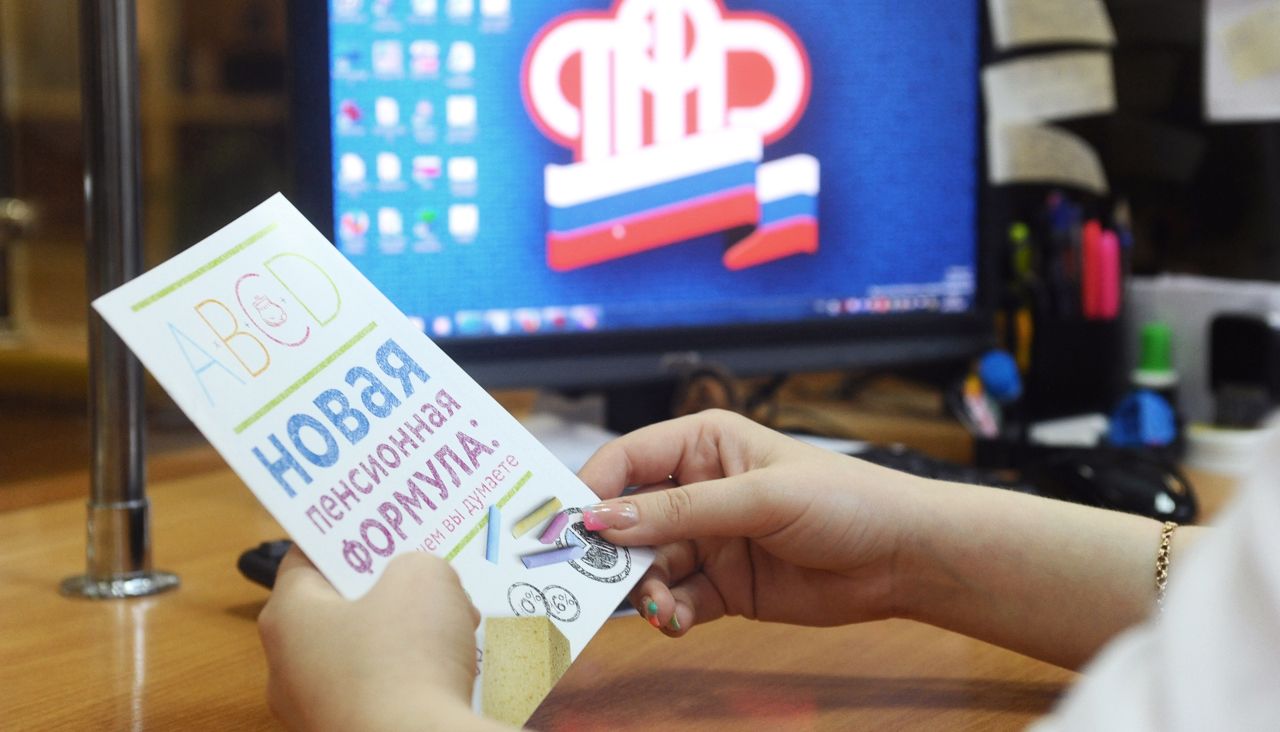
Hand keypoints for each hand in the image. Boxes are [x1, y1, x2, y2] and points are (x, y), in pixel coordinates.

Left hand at [258, 548, 494, 730]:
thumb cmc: (405, 659)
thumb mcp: (423, 577)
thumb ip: (417, 563)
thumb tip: (420, 582)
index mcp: (287, 616)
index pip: (306, 558)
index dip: (347, 537)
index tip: (380, 525)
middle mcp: (286, 666)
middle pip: (338, 608)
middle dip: (386, 588)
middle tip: (425, 572)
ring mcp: (315, 709)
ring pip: (362, 653)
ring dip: (404, 635)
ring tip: (452, 622)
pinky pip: (379, 692)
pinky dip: (410, 677)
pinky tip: (450, 668)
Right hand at [577, 409, 928, 635]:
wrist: (902, 557)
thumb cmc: (843, 501)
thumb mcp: (759, 498)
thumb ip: (682, 512)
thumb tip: (604, 519)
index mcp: (702, 444)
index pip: (628, 460)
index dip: (592, 489)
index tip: (567, 525)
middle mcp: (698, 490)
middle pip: (629, 519)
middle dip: (611, 550)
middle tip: (589, 580)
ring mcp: (710, 540)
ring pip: (650, 566)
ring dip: (644, 589)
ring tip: (658, 607)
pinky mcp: (723, 586)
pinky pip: (678, 600)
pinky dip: (670, 612)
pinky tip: (677, 620)